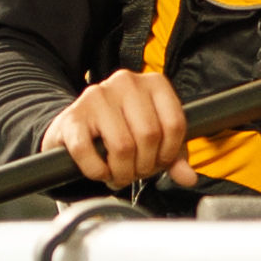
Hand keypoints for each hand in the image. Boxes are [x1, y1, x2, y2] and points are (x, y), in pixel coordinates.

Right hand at [49, 66, 189, 186]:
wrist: (77, 127)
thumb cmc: (120, 130)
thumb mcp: (154, 139)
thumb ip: (173, 157)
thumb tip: (188, 177)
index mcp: (154, 83)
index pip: (175, 124)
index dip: (169, 153)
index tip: (159, 162)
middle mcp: (126, 83)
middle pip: (149, 135)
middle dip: (144, 165)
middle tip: (136, 172)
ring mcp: (97, 96)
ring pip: (122, 146)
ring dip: (122, 172)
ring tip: (118, 174)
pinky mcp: (73, 116)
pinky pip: (88, 151)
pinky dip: (96, 171)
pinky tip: (100, 170)